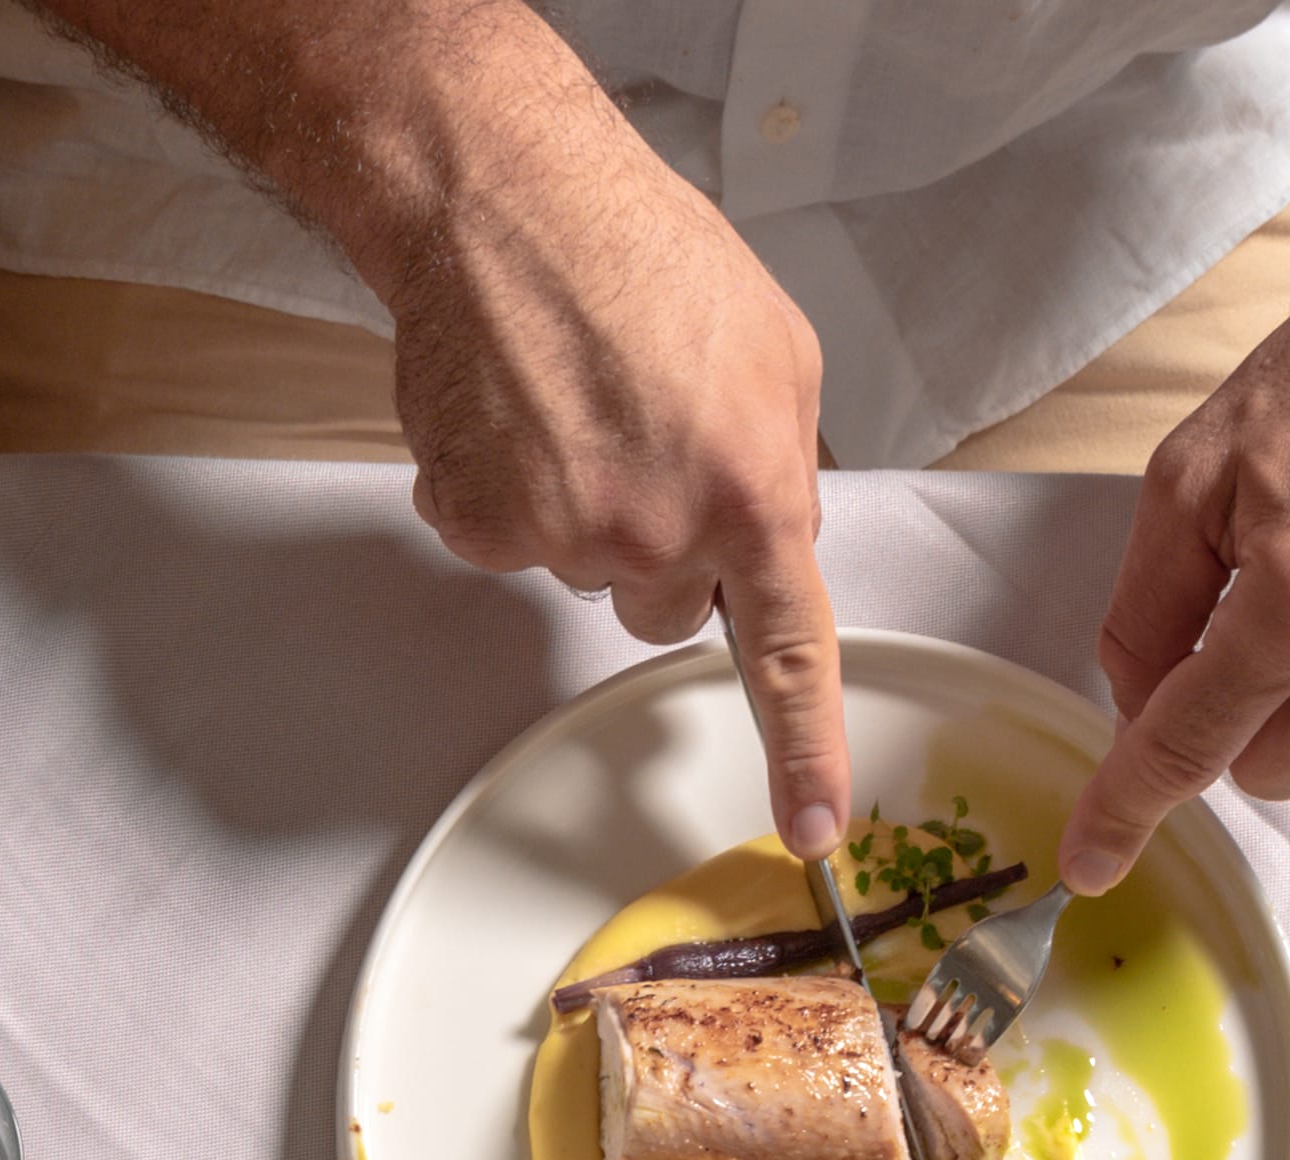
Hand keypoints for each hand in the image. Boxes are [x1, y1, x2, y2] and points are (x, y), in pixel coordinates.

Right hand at [339, 36, 851, 855]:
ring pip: (584, 567)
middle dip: (662, 541)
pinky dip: (507, 483)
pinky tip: (518, 407)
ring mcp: (559, 537)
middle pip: (664, 604)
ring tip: (578, 398)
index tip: (811, 828)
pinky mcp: (478, 524)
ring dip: (584, 501)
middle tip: (642, 435)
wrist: (503, 202)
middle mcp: (656, 534)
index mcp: (751, 493)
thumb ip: (786, 460)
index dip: (805, 752)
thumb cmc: (638, 251)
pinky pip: (505, 538)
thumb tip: (776, 520)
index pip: (791, 655)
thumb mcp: (776, 351)